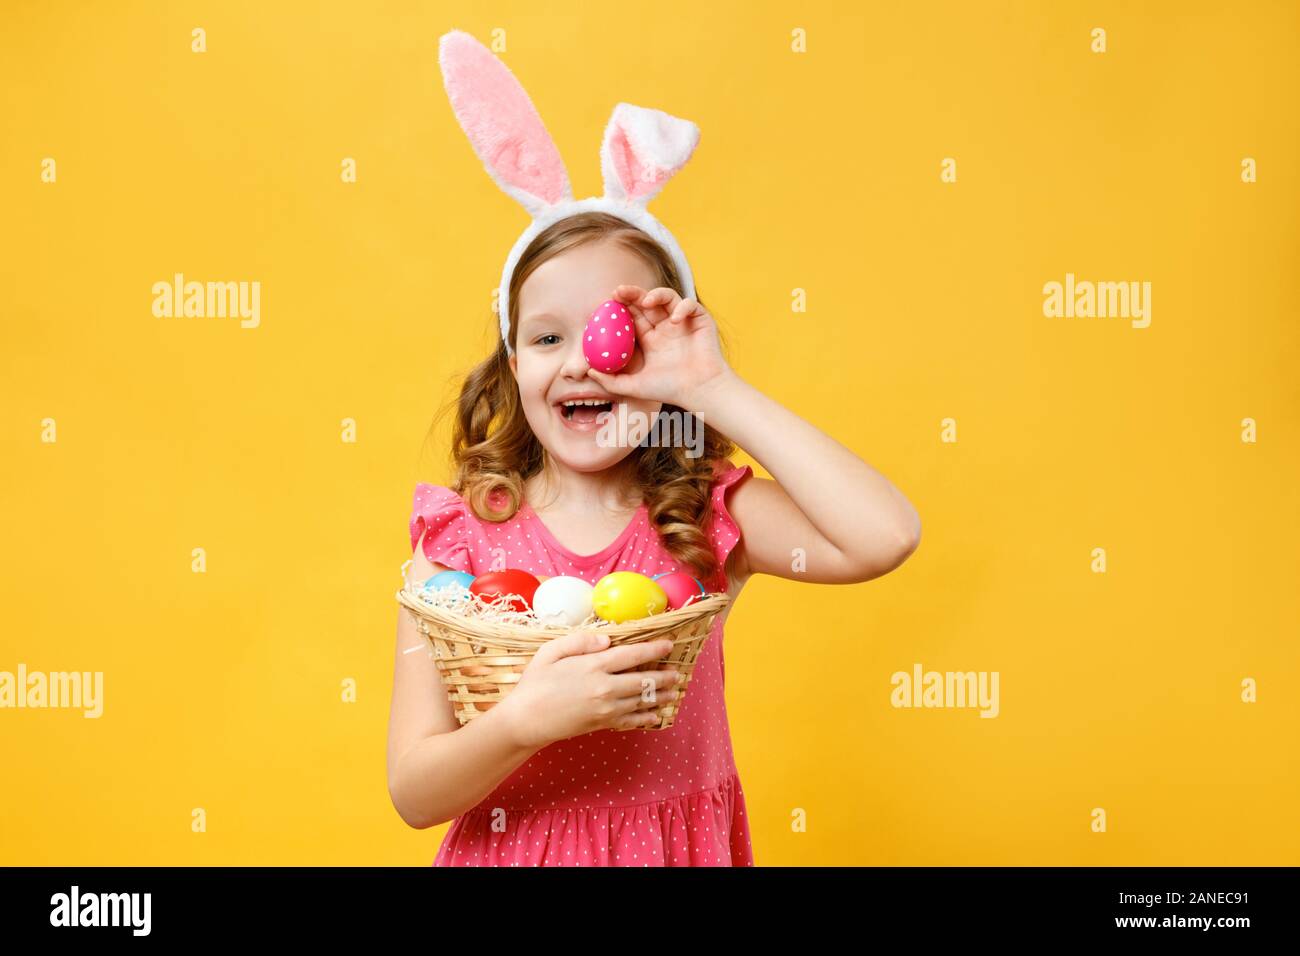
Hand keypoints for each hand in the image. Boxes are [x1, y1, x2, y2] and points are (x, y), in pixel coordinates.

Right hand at [497, 631, 681, 748]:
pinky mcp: (602, 724)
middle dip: (663, 676)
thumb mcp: (550, 652)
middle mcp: (605, 687)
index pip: (632, 655)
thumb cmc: (535, 683)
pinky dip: (646, 717)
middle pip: (644, 680)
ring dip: (660, 696)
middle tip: (677, 672)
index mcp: (593, 666)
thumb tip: (607, 640)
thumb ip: (579, 641)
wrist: (525, 720)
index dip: (653, 649)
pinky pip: (630, 719)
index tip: (668, 645)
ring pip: (641, 701)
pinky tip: (655, 715)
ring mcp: (605, 708)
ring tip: (674, 691)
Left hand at [585, 285, 734, 411]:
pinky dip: (683, 308)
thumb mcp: (635, 387)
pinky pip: (690, 305)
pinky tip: (675, 320)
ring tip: (646, 301)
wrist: (700, 392)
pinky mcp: (700, 320)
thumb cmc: (670, 390)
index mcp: (651, 339)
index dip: (621, 307)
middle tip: (618, 292)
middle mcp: (665, 328)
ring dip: (656, 295)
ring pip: (667, 298)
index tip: (606, 303)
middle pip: (647, 302)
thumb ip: (611, 381)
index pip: (633, 316)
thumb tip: (589, 371)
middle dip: (632, 294)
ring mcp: (683, 323)